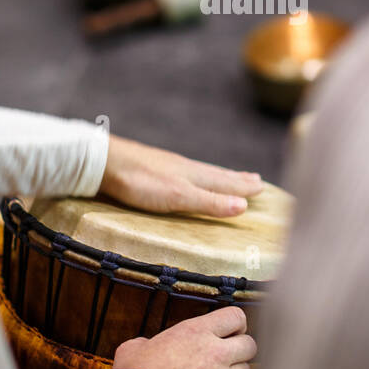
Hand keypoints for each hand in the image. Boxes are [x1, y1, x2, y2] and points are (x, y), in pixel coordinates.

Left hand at [100, 135, 261, 218]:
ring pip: (203, 172)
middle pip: (218, 175)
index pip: (226, 182)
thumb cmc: (141, 182)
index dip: (244, 188)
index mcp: (195, 175)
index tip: (263, 188)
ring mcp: (170, 166)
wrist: (104, 163)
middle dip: (237, 180)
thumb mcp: (179, 197)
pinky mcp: (155, 168)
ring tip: (231, 176)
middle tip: (257, 179)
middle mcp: (186, 168)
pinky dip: (199, 175)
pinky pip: (187, 172)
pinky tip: (191, 176)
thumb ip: (209, 202)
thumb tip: (244, 206)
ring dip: (220, 176)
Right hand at [114, 306, 255, 368]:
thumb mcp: (135, 346)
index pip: (236, 317)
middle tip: (228, 359)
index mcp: (197, 332)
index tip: (229, 334)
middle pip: (249, 345)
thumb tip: (146, 347)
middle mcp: (216, 352)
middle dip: (241, 351)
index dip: (235, 325)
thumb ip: (150, 342)